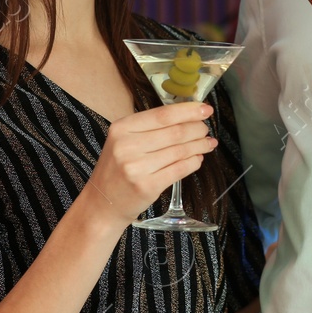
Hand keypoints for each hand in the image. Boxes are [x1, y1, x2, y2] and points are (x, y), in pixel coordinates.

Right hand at [79, 102, 216, 227]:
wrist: (102, 203)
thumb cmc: (118, 169)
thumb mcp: (124, 141)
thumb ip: (150, 129)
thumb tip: (188, 117)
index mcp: (122, 128)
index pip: (162, 115)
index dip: (188, 111)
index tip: (205, 109)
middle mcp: (127, 145)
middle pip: (174, 132)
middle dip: (197, 128)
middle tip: (206, 129)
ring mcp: (136, 167)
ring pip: (179, 150)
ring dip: (199, 145)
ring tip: (208, 143)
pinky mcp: (147, 186)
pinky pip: (179, 169)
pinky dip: (193, 162)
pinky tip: (198, 159)